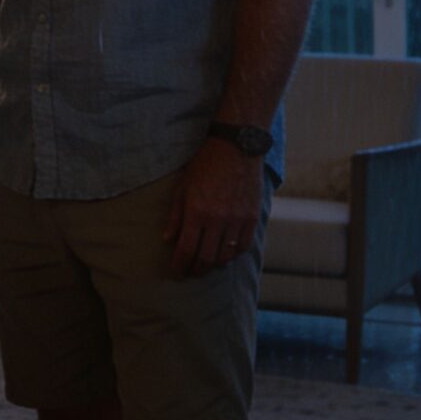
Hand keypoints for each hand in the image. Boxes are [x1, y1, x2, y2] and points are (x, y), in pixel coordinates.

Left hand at [162, 139, 263, 274]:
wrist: (236, 148)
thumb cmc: (205, 165)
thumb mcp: (183, 187)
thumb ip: (175, 215)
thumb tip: (167, 239)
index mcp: (197, 211)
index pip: (186, 249)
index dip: (180, 264)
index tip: (176, 270)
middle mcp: (218, 219)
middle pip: (206, 258)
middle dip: (195, 269)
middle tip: (190, 271)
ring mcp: (237, 220)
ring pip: (225, 256)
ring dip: (214, 264)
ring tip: (206, 264)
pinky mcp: (252, 218)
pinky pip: (243, 246)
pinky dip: (233, 255)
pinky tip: (225, 254)